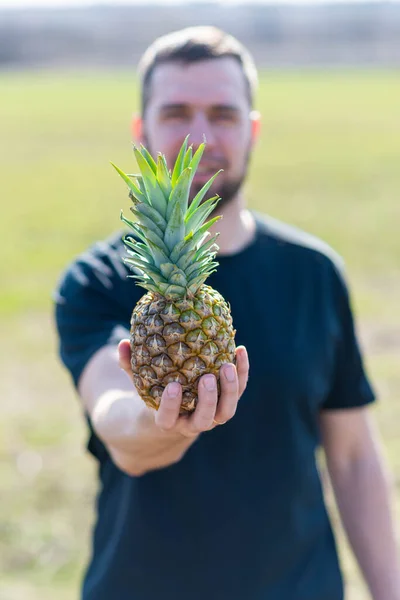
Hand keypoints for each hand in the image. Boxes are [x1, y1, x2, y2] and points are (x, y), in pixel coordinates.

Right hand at [118, 340, 248, 438]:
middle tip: (208, 378)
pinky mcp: (226, 403)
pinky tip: (240, 350)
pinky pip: (238, 391)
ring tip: (227, 365)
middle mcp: (192, 423)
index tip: (172, 386)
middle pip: (204, 420)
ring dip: (230, 390)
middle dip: (208, 400)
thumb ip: (130, 366)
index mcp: (167, 422)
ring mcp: (211, 416)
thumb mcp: (138, 382)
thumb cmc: (153, 394)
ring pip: (226, 412)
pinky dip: (242, 373)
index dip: (170, 406)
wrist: (174, 416)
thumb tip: (122, 344)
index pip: (167, 420)